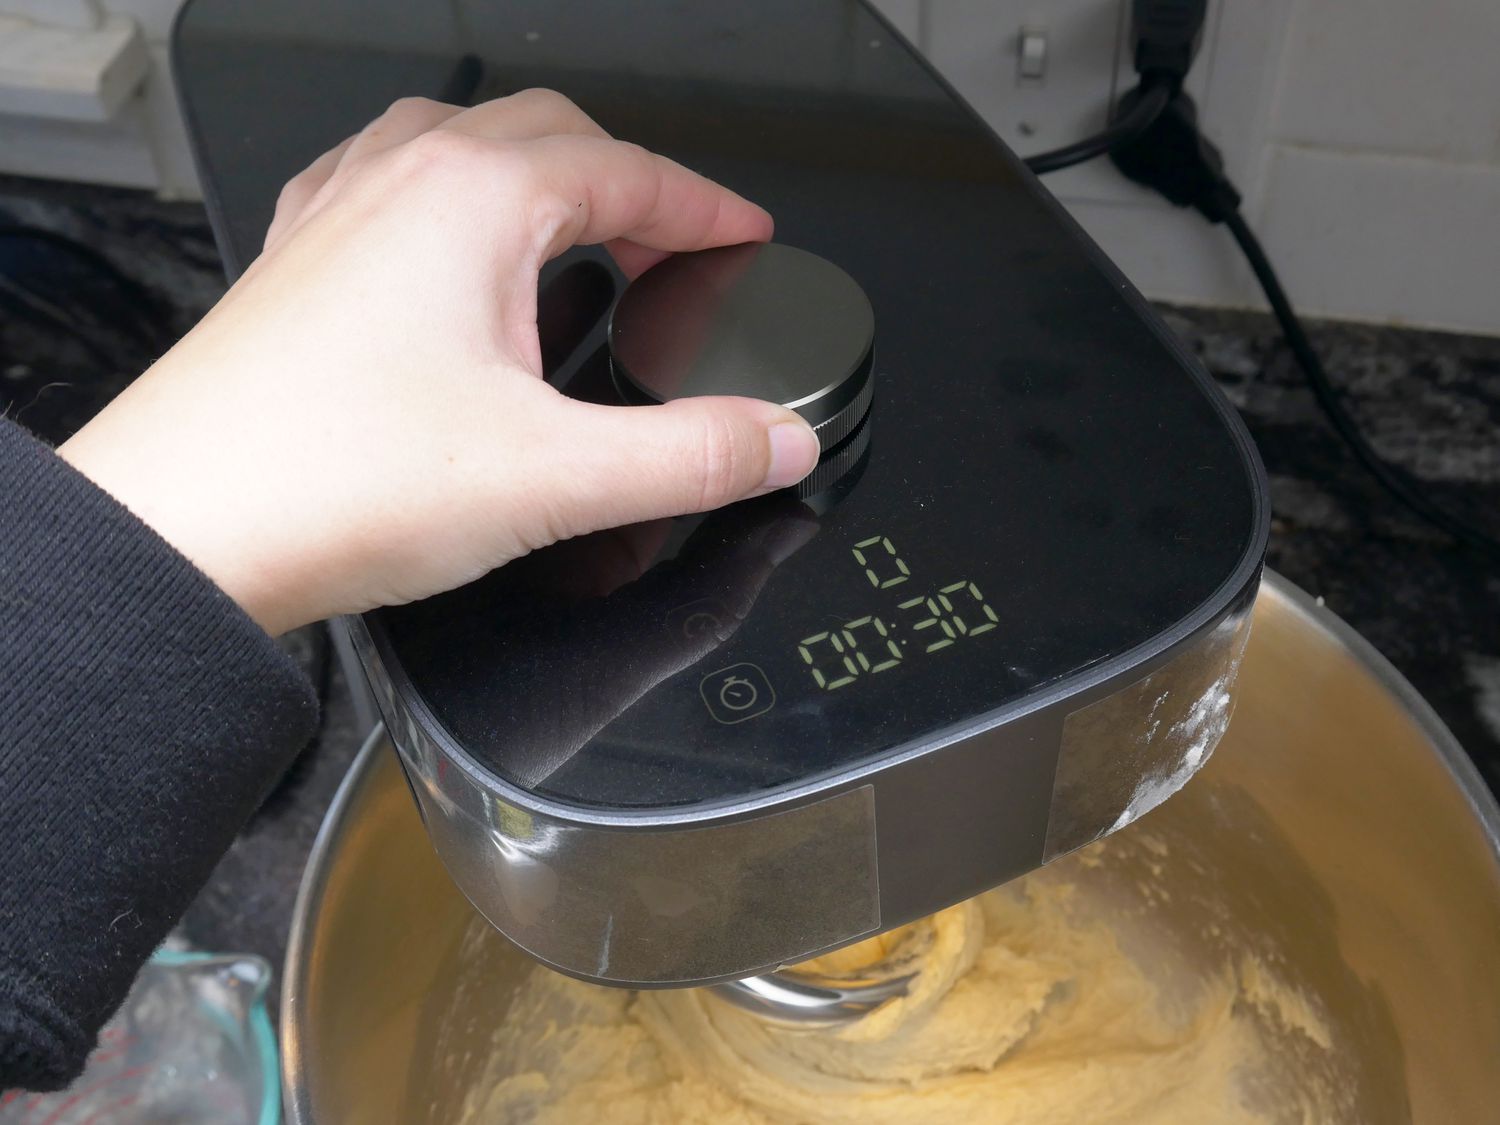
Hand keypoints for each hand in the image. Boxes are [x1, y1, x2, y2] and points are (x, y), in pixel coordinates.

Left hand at [58, 91, 819, 634]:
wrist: (182, 533)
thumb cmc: (331, 484)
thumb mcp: (556, 478)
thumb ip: (691, 457)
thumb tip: (776, 439)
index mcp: (472, 201)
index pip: (628, 171)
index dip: (706, 207)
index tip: (746, 234)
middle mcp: (396, 183)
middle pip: (546, 134)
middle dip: (629, 184)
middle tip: (677, 249)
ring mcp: (336, 217)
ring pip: (459, 147)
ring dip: (537, 179)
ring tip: (576, 238)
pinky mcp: (297, 268)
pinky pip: (385, 188)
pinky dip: (449, 203)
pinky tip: (450, 257)